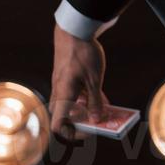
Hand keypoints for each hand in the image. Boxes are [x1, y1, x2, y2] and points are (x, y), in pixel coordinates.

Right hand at [49, 24, 110, 143]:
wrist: (74, 30)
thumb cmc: (83, 54)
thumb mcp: (94, 80)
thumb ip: (95, 101)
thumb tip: (97, 120)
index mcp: (63, 95)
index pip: (58, 125)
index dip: (72, 133)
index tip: (89, 132)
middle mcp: (60, 92)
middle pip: (65, 116)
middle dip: (81, 123)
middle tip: (99, 124)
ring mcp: (63, 84)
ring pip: (73, 104)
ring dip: (87, 110)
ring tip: (106, 114)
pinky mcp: (69, 77)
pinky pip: (77, 94)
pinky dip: (88, 99)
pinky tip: (104, 100)